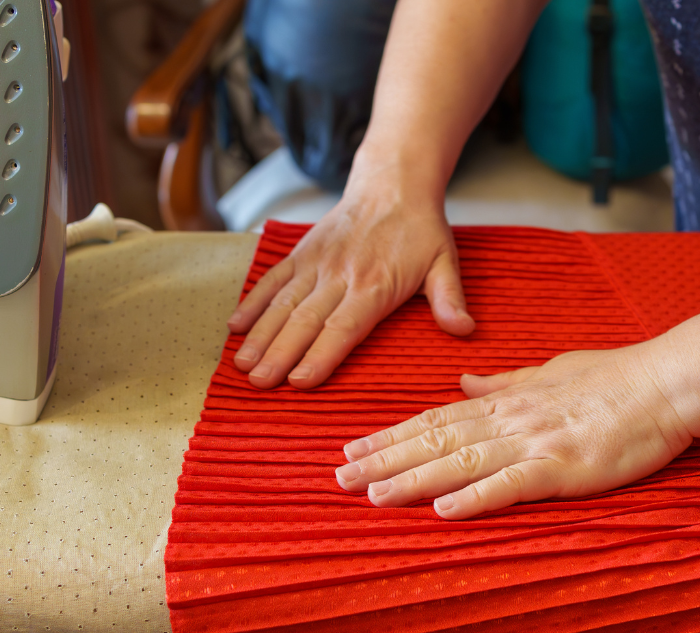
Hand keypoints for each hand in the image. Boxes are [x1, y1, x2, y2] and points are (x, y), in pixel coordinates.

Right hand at [228, 190, 474, 388]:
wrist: (393, 182)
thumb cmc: (421, 230)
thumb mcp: (445, 261)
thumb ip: (450, 298)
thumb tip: (464, 329)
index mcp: (375, 285)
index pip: (344, 327)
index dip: (321, 354)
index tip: (300, 380)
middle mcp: (340, 275)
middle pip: (305, 320)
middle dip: (280, 354)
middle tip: (259, 384)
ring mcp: (317, 263)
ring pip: (283, 303)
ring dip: (260, 335)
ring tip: (242, 364)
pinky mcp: (303, 253)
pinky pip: (274, 279)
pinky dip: (253, 301)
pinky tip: (235, 326)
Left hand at [334, 346, 694, 518]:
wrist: (668, 382)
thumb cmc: (615, 377)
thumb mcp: (549, 371)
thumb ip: (504, 381)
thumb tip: (463, 379)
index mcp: (507, 399)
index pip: (436, 418)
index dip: (391, 435)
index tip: (352, 450)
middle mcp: (512, 418)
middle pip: (436, 439)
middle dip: (385, 459)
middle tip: (339, 478)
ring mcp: (536, 442)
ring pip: (462, 460)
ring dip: (415, 478)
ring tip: (374, 495)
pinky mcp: (564, 467)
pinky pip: (512, 484)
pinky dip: (476, 496)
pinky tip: (444, 510)